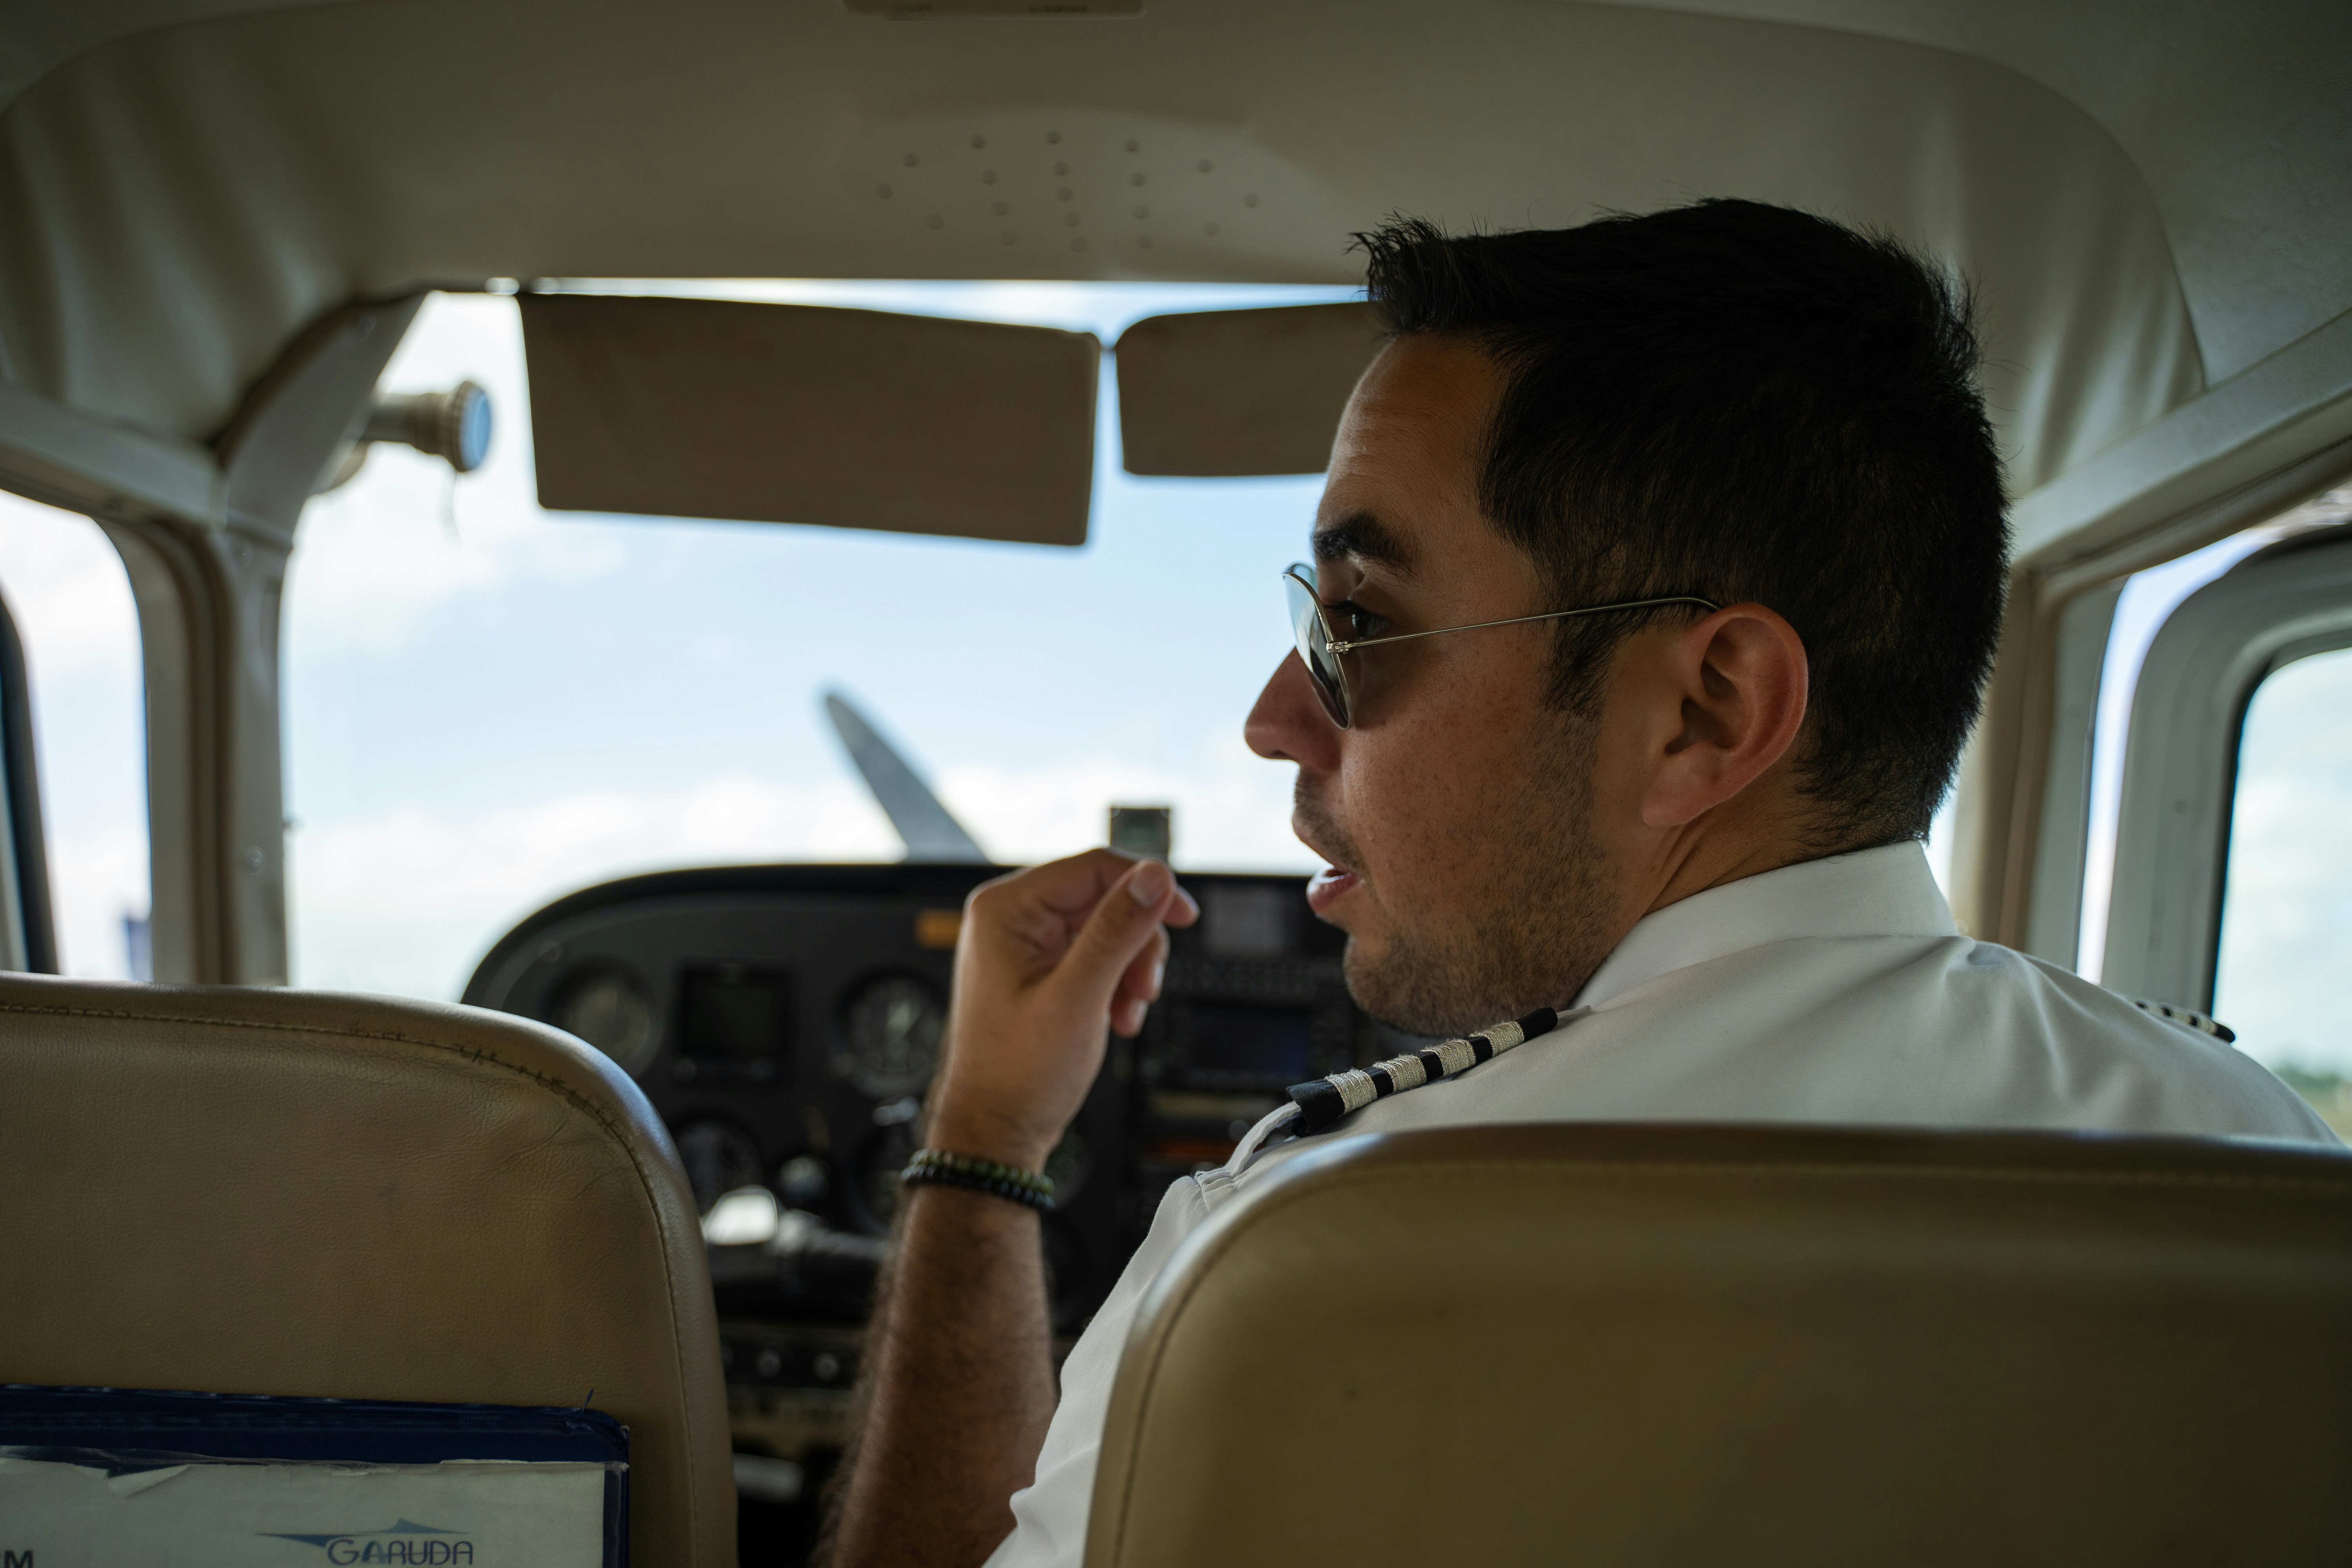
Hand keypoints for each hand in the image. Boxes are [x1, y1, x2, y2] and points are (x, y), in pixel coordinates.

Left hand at [925, 849, 1199, 1171]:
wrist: (996, 1129)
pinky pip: (1094, 955)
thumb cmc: (1018, 1073)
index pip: (1093, 868)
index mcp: (1005, 909)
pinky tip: (1116, 1018)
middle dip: (1136, 943)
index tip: (1186, 916)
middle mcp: (1011, 917)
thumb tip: (1154, 876)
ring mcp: (1024, 943)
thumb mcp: (1078, 997)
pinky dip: (1115, 983)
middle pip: (1104, 898)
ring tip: (1127, 1012)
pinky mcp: (1038, 968)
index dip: (1147, 887)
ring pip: (1106, 929)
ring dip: (1129, 968)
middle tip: (1146, 988)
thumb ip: (1117, 931)